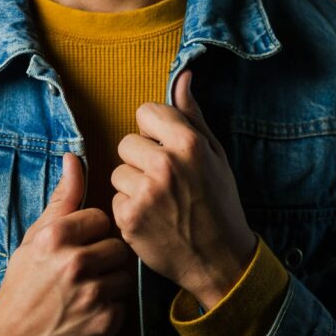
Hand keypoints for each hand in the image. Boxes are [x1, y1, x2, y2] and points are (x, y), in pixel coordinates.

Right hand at [0, 153, 133, 335]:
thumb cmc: (23, 287)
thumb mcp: (35, 239)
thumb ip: (62, 200)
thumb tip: (74, 158)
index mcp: (56, 237)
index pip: (101, 218)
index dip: (90, 235)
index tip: (74, 250)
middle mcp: (75, 263)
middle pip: (117, 246)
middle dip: (103, 260)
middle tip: (80, 276)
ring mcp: (92, 294)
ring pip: (125, 275)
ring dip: (110, 285)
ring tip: (84, 295)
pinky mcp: (105, 323)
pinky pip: (124, 304)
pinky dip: (110, 310)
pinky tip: (87, 315)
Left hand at [110, 69, 255, 309]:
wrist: (220, 259)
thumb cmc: (220, 204)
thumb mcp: (215, 156)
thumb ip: (193, 116)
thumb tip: (182, 76)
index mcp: (188, 143)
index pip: (146, 112)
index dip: (153, 131)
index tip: (166, 150)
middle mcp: (165, 164)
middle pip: (126, 142)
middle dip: (140, 160)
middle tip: (164, 183)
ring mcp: (145, 193)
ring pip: (117, 173)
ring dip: (132, 186)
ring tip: (160, 203)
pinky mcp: (129, 218)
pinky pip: (115, 200)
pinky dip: (129, 211)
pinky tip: (152, 221)